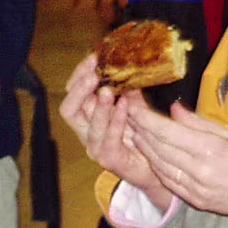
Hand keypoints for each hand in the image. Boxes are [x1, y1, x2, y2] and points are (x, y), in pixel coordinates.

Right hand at [60, 55, 169, 206]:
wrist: (158, 170)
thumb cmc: (143, 138)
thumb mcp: (135, 108)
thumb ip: (129, 91)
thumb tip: (132, 66)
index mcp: (88, 118)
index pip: (73, 94)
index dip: (79, 76)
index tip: (93, 58)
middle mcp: (87, 133)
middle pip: (70, 108)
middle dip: (80, 87)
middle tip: (94, 71)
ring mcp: (96, 148)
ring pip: (88, 124)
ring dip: (98, 104)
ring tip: (106, 88)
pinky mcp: (110, 160)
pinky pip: (108, 139)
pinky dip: (116, 120)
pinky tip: (124, 106)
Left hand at [126, 100, 227, 227]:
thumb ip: (200, 123)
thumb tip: (173, 110)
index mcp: (211, 150)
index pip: (168, 132)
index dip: (146, 119)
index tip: (132, 105)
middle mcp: (200, 171)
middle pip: (159, 148)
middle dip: (140, 130)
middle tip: (126, 114)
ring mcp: (196, 189)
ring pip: (160, 166)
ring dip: (144, 148)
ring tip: (132, 131)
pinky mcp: (196, 201)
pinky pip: (169, 182)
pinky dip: (156, 167)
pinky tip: (149, 155)